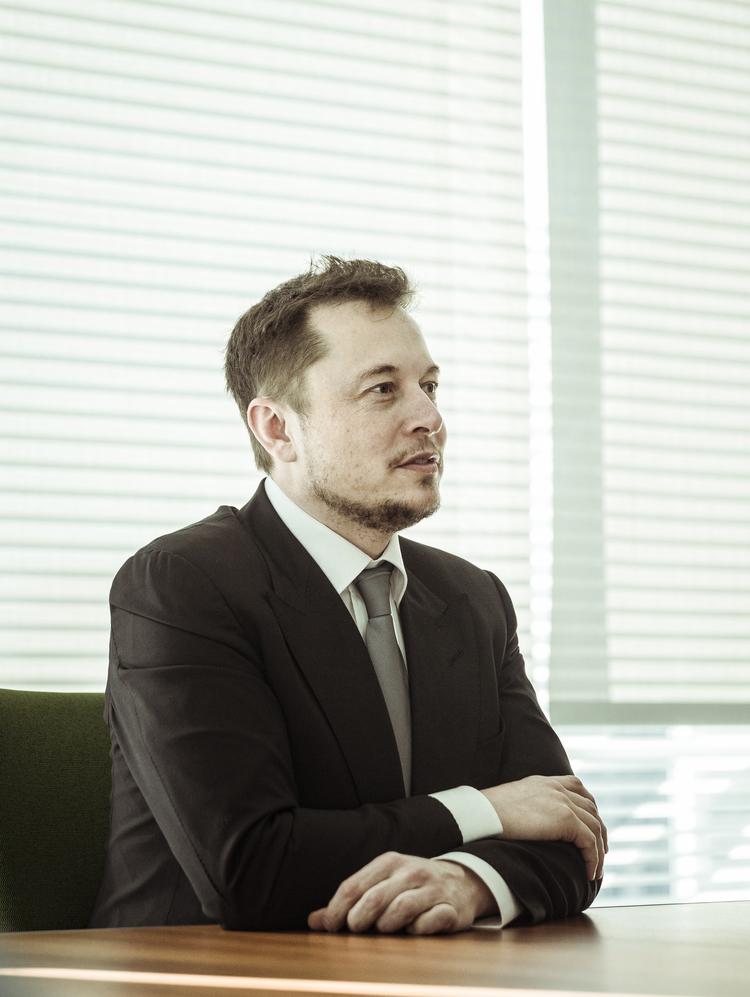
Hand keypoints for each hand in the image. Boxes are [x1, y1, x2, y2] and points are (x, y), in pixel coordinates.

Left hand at [307, 852, 496, 934]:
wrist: (462, 881)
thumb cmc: (412, 885)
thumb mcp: (381, 883)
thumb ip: (350, 901)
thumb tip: (314, 921)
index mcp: (389, 862)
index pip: (355, 885)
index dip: (337, 908)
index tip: (330, 926)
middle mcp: (410, 872)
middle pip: (375, 898)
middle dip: (359, 918)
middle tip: (354, 930)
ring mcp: (432, 890)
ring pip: (401, 908)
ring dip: (386, 924)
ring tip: (383, 929)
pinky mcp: (450, 909)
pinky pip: (430, 921)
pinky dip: (417, 930)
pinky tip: (412, 931)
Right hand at [481, 774, 607, 880]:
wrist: (482, 814)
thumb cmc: (486, 814)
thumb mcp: (509, 802)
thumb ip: (523, 806)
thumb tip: (521, 823)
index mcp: (544, 782)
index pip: (576, 786)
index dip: (588, 807)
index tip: (589, 825)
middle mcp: (557, 788)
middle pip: (591, 808)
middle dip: (599, 830)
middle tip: (600, 852)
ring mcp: (563, 802)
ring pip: (595, 827)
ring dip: (599, 851)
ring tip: (597, 870)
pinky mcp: (566, 819)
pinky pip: (590, 842)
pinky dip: (594, 859)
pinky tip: (590, 874)